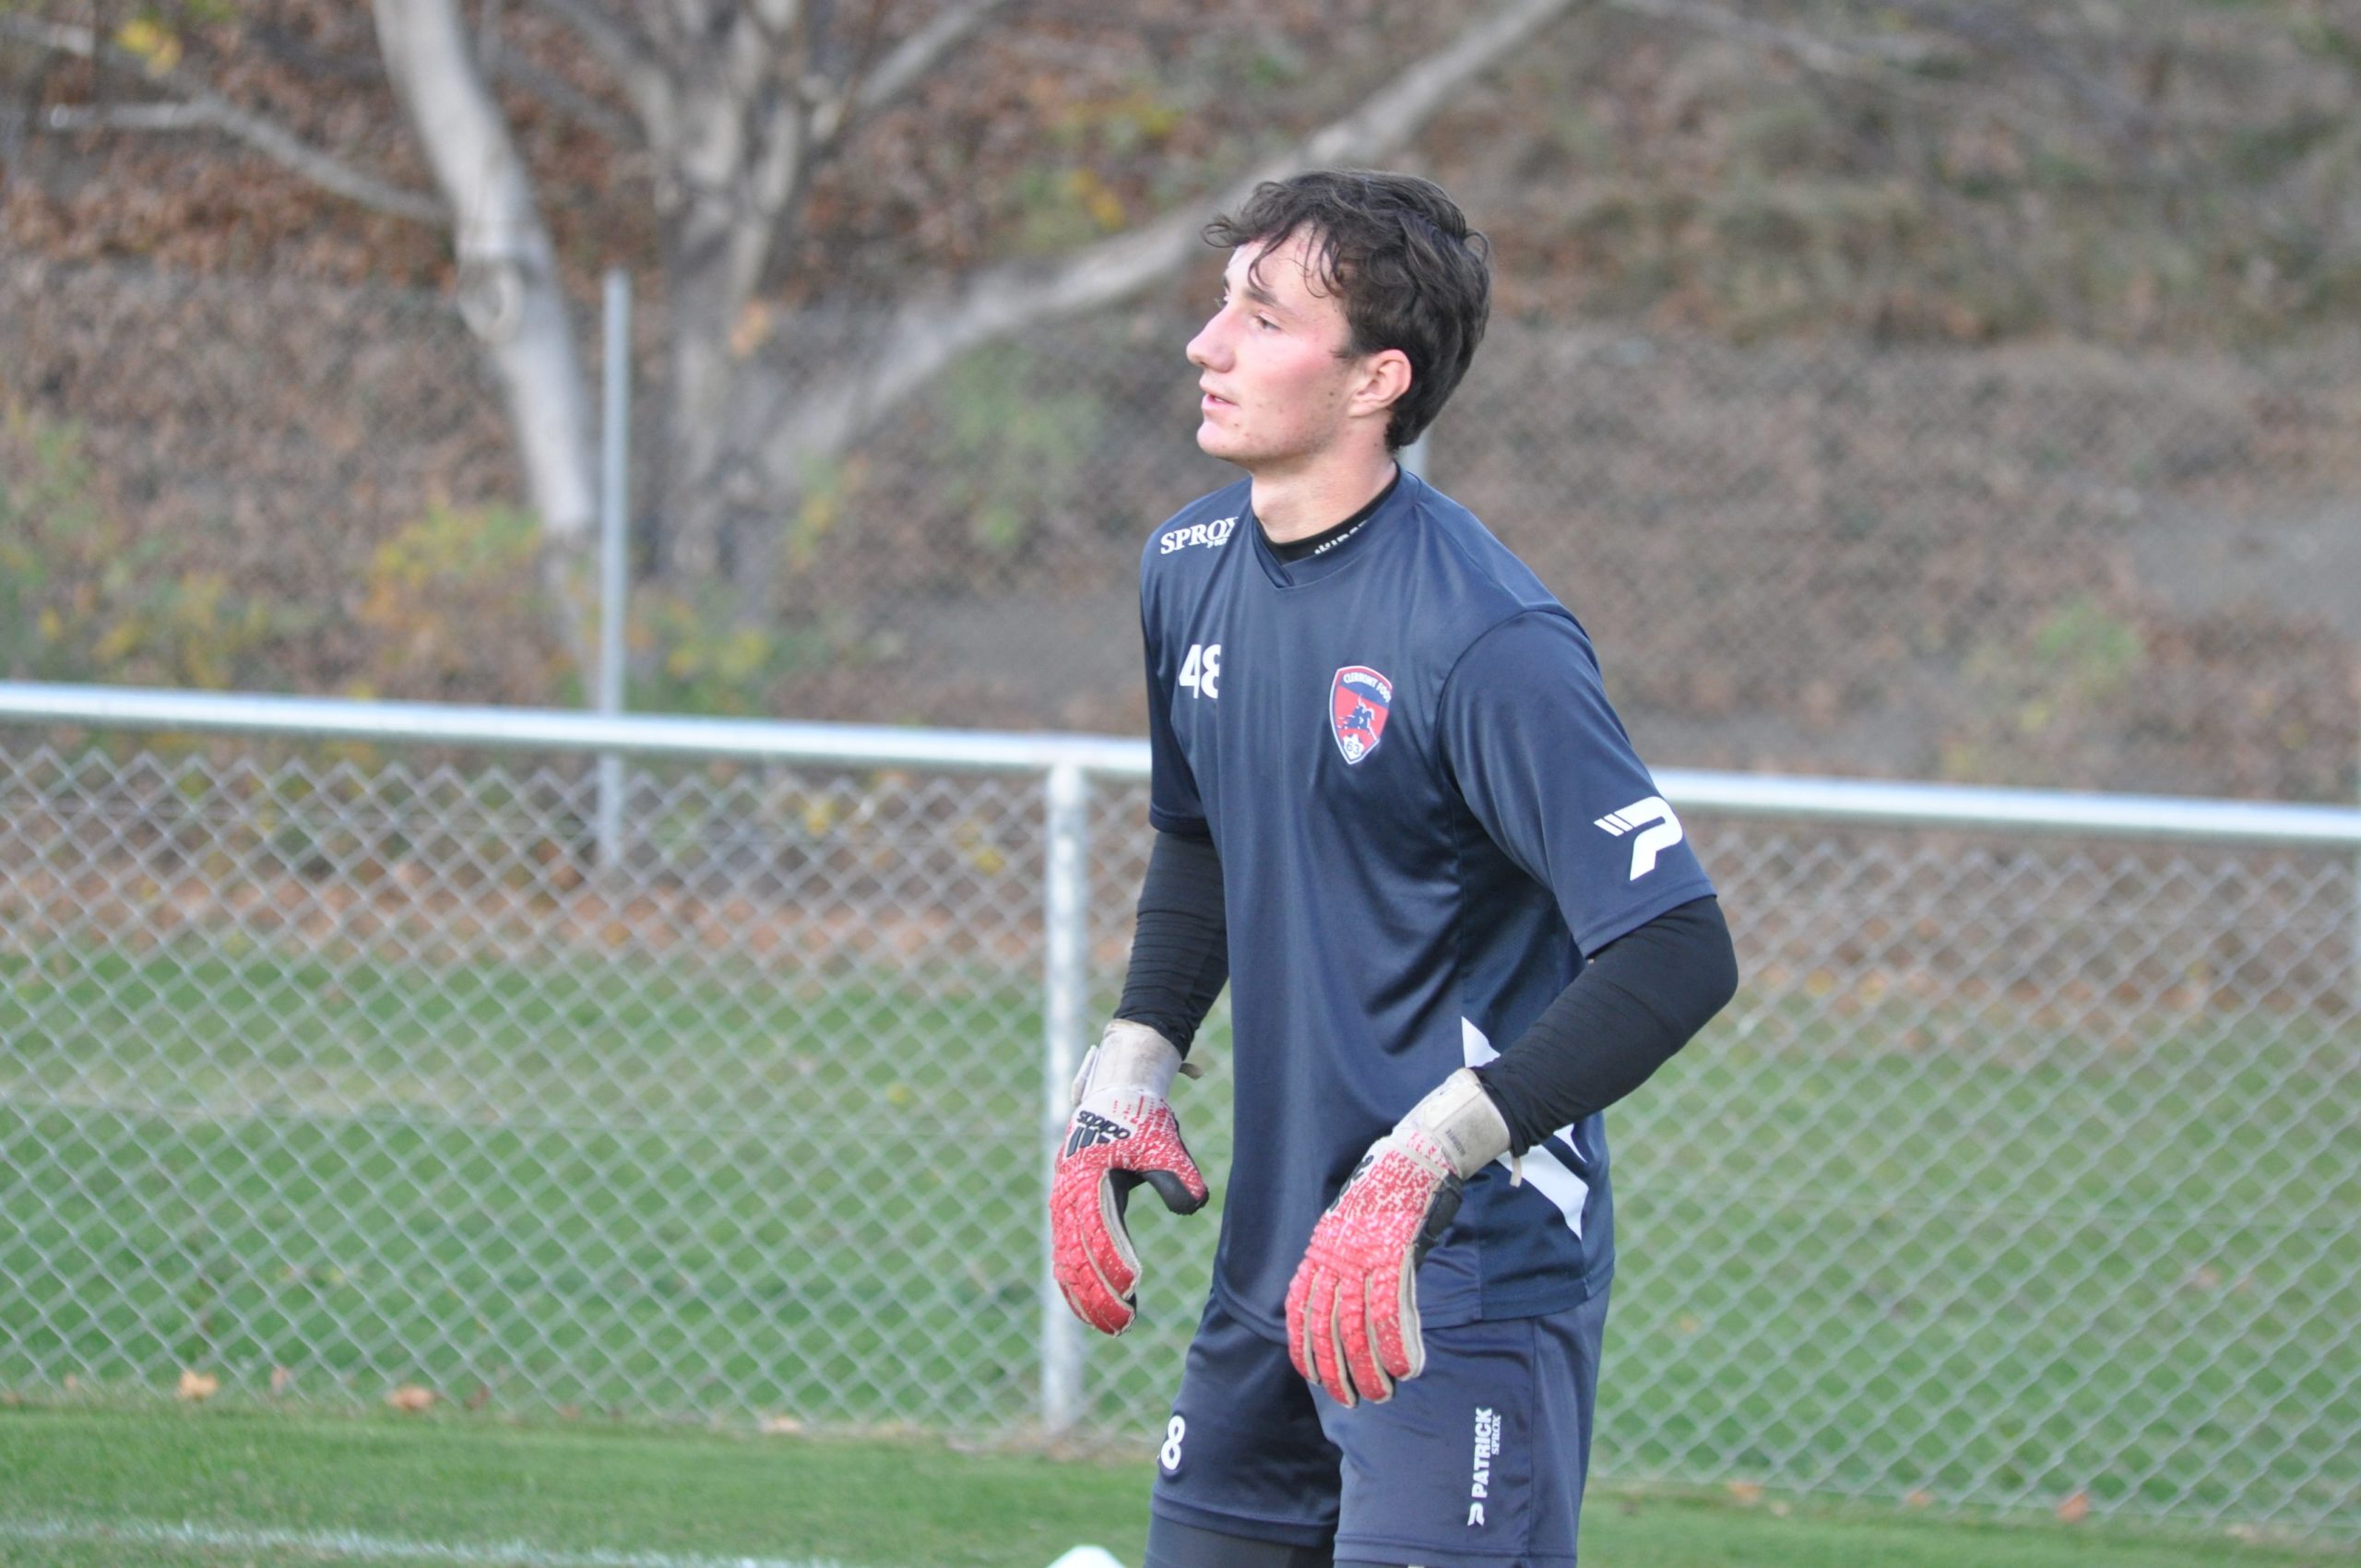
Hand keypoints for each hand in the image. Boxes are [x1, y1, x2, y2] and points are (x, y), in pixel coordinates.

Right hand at [1050, 1020, 1208, 1334]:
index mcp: (1087, 1176)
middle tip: (1123, 1326)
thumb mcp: (1162, 1142)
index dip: (1112, 1262)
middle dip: (1096, 1294)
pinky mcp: (1068, 1209)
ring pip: (1066, 1260)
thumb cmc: (1141, 1119)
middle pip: (1074, 1255)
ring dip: (1084, 1296)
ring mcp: (1064, 1202)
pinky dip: (1075, 1282)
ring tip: (1111, 1326)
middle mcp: (1068, 1193)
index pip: (1097, 1230)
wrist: (1115, 1093)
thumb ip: (1176, 1174)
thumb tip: (1194, 1204)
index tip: (1132, 1288)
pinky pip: (1066, 1253)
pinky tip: (1091, 1309)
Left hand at [1286, 1068, 1507, 1405]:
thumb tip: (1356, 1313)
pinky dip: (1398, 1343)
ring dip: (1370, 1368)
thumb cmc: (1387, 1196)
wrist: (1413, 1155)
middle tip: (1351, 1401)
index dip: (1304, 1347)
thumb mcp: (1354, 1231)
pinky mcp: (1395, 1253)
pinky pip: (1392, 1309)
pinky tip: (1409, 1368)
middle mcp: (1335, 1256)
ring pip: (1359, 1326)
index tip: (1312, 1378)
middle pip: (1328, 1326)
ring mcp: (1364, 1255)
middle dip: (1337, 1371)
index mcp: (1321, 1250)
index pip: (1300, 1309)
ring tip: (1382, 1395)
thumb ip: (1350, 1269)